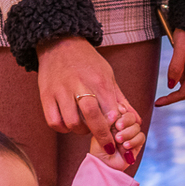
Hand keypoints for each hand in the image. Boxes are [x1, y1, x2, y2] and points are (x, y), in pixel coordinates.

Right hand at [37, 36, 133, 153]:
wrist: (59, 42)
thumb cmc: (88, 62)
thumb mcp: (108, 76)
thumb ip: (122, 101)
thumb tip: (138, 121)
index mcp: (99, 81)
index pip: (110, 111)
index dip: (115, 127)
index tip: (118, 135)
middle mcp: (79, 85)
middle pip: (91, 116)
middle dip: (101, 134)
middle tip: (106, 143)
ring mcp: (60, 90)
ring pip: (72, 123)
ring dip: (81, 131)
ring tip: (85, 127)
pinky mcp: (45, 95)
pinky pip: (54, 122)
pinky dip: (62, 128)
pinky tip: (69, 123)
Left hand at [90, 106, 145, 170]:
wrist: (104, 165)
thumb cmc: (99, 150)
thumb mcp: (99, 133)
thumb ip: (107, 122)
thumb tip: (115, 112)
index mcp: (114, 121)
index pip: (122, 110)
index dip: (122, 110)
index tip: (118, 112)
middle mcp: (123, 127)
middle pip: (131, 117)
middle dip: (126, 121)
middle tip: (118, 127)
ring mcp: (130, 135)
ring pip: (137, 127)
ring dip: (128, 133)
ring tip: (118, 141)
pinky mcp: (137, 144)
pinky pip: (141, 137)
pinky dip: (134, 141)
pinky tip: (126, 146)